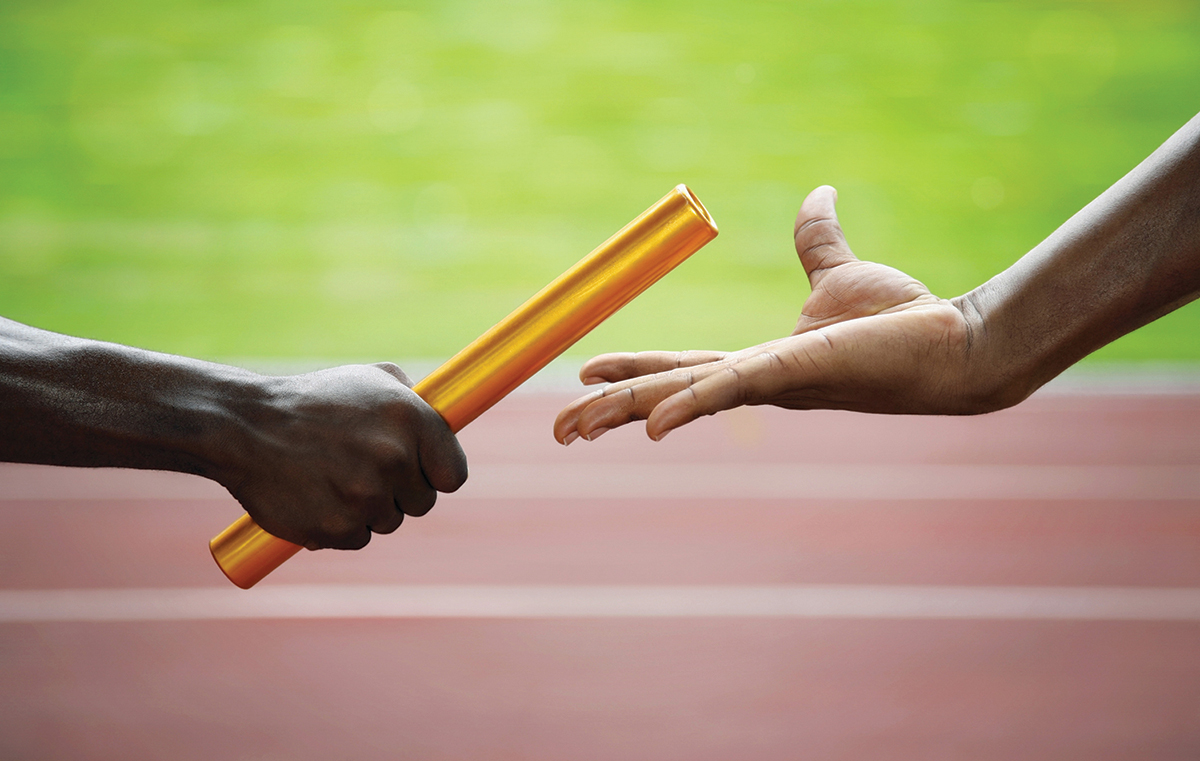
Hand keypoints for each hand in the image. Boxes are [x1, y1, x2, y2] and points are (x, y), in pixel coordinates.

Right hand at [215, 363, 467, 549]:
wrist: (244, 426)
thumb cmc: (313, 401)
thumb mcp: (368, 380)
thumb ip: (412, 398)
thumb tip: (443, 417)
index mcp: (411, 419)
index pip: (454, 474)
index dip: (437, 476)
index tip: (422, 473)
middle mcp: (394, 458)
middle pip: (423, 503)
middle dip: (400, 493)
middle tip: (365, 471)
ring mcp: (365, 497)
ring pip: (388, 522)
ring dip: (368, 509)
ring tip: (334, 477)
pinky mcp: (336, 528)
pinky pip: (357, 539)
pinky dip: (341, 527)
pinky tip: (318, 498)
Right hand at [554, 185, 984, 443]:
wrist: (954, 342)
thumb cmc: (903, 319)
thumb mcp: (842, 274)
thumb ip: (818, 241)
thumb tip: (819, 195)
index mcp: (760, 363)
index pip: (682, 368)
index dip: (634, 374)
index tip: (585, 376)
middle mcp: (758, 383)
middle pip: (667, 394)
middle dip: (609, 412)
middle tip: (560, 431)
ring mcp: (773, 384)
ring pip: (683, 398)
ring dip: (626, 414)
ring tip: (575, 431)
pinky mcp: (796, 371)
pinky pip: (731, 388)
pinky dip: (688, 405)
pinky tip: (650, 425)